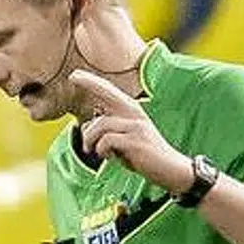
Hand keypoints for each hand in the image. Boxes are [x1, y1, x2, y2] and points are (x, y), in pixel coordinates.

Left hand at [70, 70, 193, 192]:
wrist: (171, 169)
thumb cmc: (145, 155)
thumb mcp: (126, 138)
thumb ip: (110, 130)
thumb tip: (86, 128)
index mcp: (132, 111)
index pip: (110, 91)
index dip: (92, 82)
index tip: (74, 75)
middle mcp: (134, 113)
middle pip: (106, 95)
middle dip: (89, 85)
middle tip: (73, 80)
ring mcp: (135, 126)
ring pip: (100, 124)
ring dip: (90, 140)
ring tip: (93, 151)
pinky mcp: (134, 141)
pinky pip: (106, 141)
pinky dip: (102, 150)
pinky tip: (109, 157)